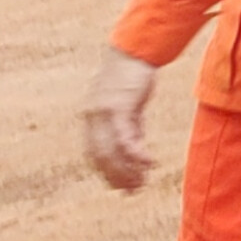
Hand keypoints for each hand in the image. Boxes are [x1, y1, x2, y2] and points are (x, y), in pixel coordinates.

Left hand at [84, 46, 159, 190]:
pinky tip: (149, 163)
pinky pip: (125, 138)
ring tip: (142, 182)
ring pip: (111, 152)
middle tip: (133, 190)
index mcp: (91, 118)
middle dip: (117, 176)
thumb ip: (129, 127)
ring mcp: (103, 113)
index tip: (122, 186)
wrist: (135, 50)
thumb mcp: (129, 106)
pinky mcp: (118, 107)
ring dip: (127, 170)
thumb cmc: (132, 76)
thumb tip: (135, 151)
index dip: (107, 173)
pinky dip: (137, 155)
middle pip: (100, 157)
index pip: (94, 154)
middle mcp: (92, 118)